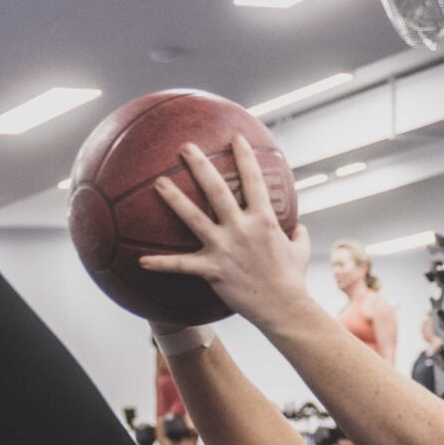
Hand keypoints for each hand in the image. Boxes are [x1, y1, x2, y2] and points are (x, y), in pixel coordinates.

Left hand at [141, 136, 311, 332]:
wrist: (284, 307)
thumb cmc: (292, 279)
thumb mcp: (301, 252)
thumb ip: (299, 235)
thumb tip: (300, 228)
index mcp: (264, 219)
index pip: (254, 179)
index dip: (245, 156)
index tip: (236, 137)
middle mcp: (242, 227)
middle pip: (217, 189)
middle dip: (200, 164)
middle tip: (185, 146)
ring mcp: (225, 247)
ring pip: (193, 217)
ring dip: (174, 199)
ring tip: (158, 182)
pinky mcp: (212, 269)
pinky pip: (182, 265)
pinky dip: (162, 264)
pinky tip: (142, 261)